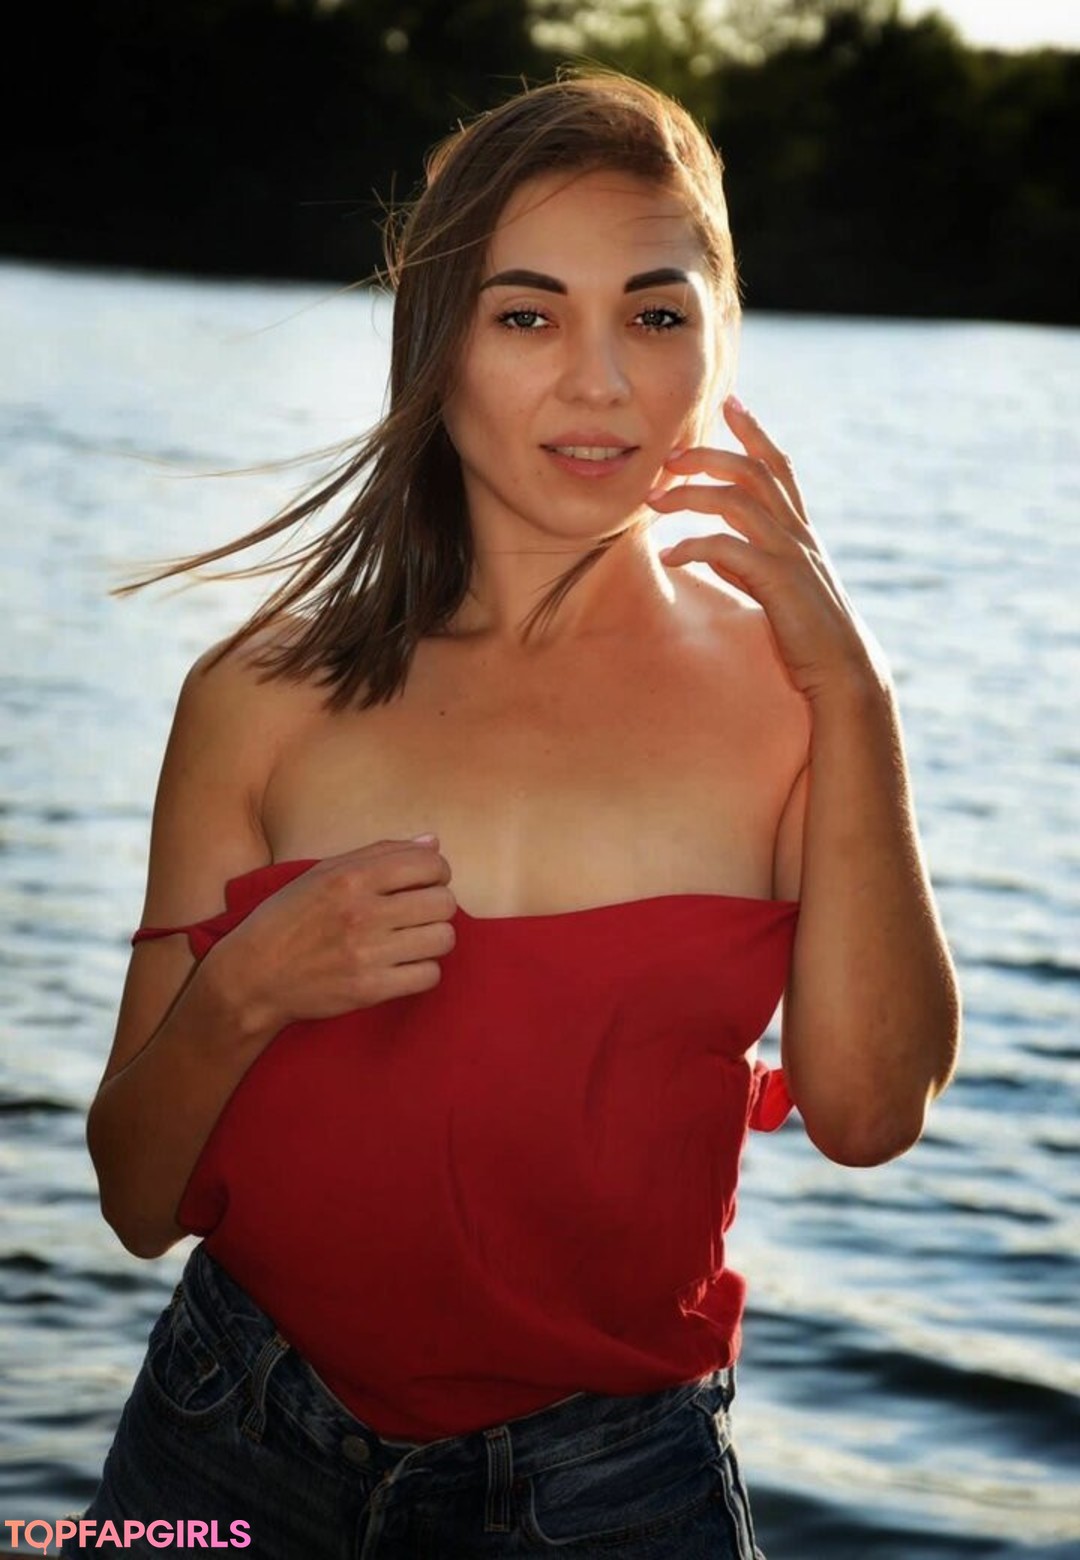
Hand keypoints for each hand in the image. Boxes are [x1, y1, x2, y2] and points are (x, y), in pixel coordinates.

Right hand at [218, 836, 455, 1029]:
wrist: (253, 976)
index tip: (425, 882)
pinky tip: (403, 965)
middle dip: (438, 905)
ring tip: (413, 939)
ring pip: (442, 939)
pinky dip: (423, 971)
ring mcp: (367, 954)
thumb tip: (433, 842)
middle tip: (419, 913)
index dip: (437, 872)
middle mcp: (362, 913)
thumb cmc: (288, 918)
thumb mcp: (322, 873)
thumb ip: (379, 853)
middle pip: (443, 902)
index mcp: (351, 878)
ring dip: (433, 938)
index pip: (430, 864)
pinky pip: (429, 975)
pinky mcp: (369, 990)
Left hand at [648, 396, 884, 702]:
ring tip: (653, 502)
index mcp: (799, 531)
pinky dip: (692, 546)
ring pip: (737, 501)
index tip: (731, 402)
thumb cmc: (806, 634)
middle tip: (669, 457)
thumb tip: (706, 550)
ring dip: (690, 495)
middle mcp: (798, 534)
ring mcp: (791, 554)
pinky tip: (668, 555)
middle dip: (709, 455)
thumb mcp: (772, 589)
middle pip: (754, 471)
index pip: (779, 466)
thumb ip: (743, 564)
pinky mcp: (779, 581)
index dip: (755, 431)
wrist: (842, 672)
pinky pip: (727, 548)